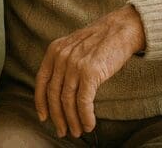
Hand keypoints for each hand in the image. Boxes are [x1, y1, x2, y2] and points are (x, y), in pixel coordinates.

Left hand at [34, 4, 145, 137]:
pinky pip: (83, 101)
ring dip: (72, 120)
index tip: (43, 117)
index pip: (41, 81)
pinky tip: (89, 125)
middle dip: (57, 116)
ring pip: (67, 101)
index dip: (40, 101)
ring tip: (77, 132)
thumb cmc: (100, 41)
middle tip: (62, 131)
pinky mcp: (90, 72)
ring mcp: (74, 64)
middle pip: (53, 94)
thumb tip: (59, 91)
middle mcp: (61, 57)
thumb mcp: (73, 47)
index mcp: (54, 51)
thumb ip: (63, 63)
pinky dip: (85, 116)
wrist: (121, 29)